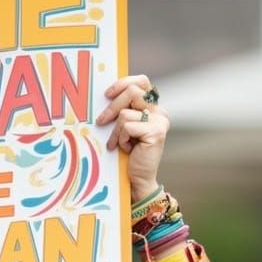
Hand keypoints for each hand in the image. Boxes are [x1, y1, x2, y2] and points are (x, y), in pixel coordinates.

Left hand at [94, 74, 169, 201]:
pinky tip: (126, 149)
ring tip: (117, 144)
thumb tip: (104, 95)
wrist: (137, 179)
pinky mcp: (156, 132)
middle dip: (112, 107)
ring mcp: (160, 121)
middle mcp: (160, 112)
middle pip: (132, 92)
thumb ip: (122, 109)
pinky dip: (120, 139)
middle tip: (101, 121)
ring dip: (115, 131)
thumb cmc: (127, 154)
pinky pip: (127, 126)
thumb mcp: (123, 127)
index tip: (107, 94)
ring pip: (125, 113)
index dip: (123, 83)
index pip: (141, 81)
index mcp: (153, 107)